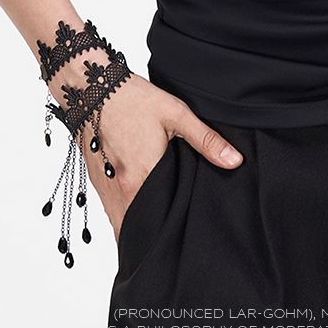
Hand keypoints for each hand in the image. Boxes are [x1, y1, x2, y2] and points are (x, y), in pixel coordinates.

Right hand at [68, 73, 241, 240]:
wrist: (92, 89)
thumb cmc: (134, 100)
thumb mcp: (176, 114)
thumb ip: (206, 140)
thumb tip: (234, 161)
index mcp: (144, 176)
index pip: (161, 221)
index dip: (172, 233)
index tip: (183, 237)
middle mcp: (122, 190)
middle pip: (141, 228)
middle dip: (155, 236)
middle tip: (173, 237)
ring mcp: (106, 190)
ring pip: (123, 224)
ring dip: (138, 229)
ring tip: (158, 230)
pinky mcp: (97, 184)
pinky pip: (112, 213)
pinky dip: (125, 217)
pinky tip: (139, 210)